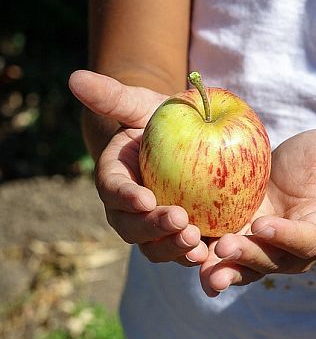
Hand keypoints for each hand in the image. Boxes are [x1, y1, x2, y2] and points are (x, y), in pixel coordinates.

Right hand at [68, 70, 207, 264]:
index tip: (145, 198)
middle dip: (153, 229)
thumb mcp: (142, 105)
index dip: (126, 197)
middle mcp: (130, 211)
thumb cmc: (161, 120)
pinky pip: (186, 254)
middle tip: (181, 222)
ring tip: (197, 244)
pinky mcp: (183, 238)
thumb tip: (75, 77)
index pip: (113, 190)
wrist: (187, 142)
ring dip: (175, 249)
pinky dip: (197, 260)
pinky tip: (216, 258)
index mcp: (115, 180)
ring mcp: (156, 230)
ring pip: (157, 249)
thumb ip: (113, 96)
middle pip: (133, 228)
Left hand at [199, 129, 315, 295]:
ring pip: (244, 267)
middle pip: (272, 261)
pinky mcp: (238, 240)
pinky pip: (221, 255)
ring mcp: (263, 248)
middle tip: (224, 248)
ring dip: (223, 270)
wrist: (299, 173)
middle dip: (249, 258)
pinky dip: (203, 257)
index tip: (265, 225)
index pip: (307, 239)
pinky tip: (181, 252)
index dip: (287, 237)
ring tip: (202, 270)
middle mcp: (292, 248)